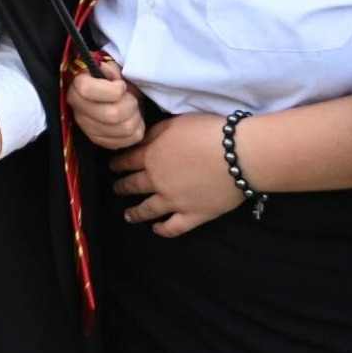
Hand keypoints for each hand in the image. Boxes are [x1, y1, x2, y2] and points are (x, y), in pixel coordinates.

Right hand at [67, 58, 144, 149]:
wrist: (111, 97)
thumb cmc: (112, 81)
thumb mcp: (112, 70)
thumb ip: (111, 70)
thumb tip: (109, 72)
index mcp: (77, 87)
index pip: (89, 91)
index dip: (113, 90)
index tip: (121, 86)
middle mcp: (78, 110)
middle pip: (111, 115)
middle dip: (130, 105)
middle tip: (132, 99)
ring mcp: (88, 129)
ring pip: (123, 129)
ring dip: (136, 118)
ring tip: (134, 110)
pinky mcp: (100, 141)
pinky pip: (127, 141)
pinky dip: (137, 130)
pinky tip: (132, 120)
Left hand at [110, 113, 243, 236]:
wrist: (239, 155)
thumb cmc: (208, 132)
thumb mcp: (175, 122)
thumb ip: (155, 132)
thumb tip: (141, 141)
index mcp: (151, 156)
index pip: (126, 161)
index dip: (117, 164)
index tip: (112, 167)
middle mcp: (157, 181)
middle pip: (133, 185)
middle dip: (121, 187)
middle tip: (116, 189)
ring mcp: (174, 201)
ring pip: (147, 210)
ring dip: (134, 213)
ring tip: (127, 215)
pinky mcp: (193, 215)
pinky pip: (173, 227)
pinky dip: (162, 230)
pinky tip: (156, 229)